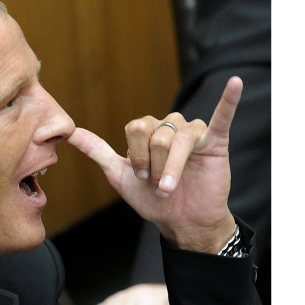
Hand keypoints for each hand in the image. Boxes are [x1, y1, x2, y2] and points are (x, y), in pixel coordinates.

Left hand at [68, 77, 242, 252]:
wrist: (181, 221)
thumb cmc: (151, 199)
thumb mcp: (119, 175)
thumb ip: (96, 150)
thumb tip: (69, 132)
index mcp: (148, 130)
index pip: (135, 127)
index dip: (135, 155)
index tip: (141, 176)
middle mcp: (170, 126)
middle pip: (155, 133)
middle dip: (153, 163)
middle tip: (158, 183)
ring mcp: (194, 132)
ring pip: (177, 138)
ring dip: (170, 167)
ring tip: (169, 186)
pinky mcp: (216, 141)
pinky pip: (222, 116)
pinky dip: (229, 99)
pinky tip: (235, 83)